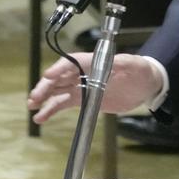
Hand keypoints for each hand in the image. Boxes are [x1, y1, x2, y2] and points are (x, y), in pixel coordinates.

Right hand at [27, 53, 162, 123]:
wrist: (145, 86)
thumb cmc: (140, 70)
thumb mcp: (133, 64)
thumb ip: (122, 64)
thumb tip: (113, 63)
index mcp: (94, 62)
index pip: (73, 62)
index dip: (60, 68)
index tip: (49, 75)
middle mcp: (85, 73)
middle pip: (60, 77)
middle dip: (46, 86)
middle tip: (35, 97)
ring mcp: (83, 87)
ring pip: (58, 90)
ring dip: (45, 98)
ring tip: (33, 106)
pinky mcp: (84, 100)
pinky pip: (64, 103)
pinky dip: (51, 109)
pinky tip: (41, 117)